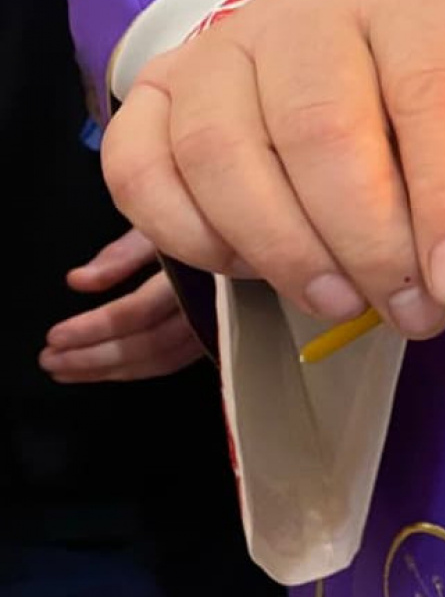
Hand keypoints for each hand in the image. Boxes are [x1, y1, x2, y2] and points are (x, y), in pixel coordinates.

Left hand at [40, 229, 202, 382]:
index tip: (56, 336)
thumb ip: (122, 255)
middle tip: (50, 361)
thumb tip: (78, 282)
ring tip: (66, 371)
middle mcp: (208, 307)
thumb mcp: (161, 227)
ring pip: (161, 360)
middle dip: (94, 358)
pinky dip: (137, 370)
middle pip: (148, 345)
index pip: (138, 312)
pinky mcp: (214, 337)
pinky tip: (108, 370)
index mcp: (192, 275)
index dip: (94, 327)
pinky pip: (173, 361)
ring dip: (110, 371)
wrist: (241, 232)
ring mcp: (216, 327)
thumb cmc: (202, 225)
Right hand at [102, 0, 444, 338]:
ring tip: (343, 304)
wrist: (331, 47)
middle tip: (412, 313)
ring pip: (224, 156)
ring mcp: (218, 48)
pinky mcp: (153, 92)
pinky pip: (144, 175)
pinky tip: (254, 271)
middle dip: (371, 246)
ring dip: (288, 253)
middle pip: (322, 131)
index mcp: (410, 2)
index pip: (433, 93)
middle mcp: (306, 9)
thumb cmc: (423, 97)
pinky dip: (196, 241)